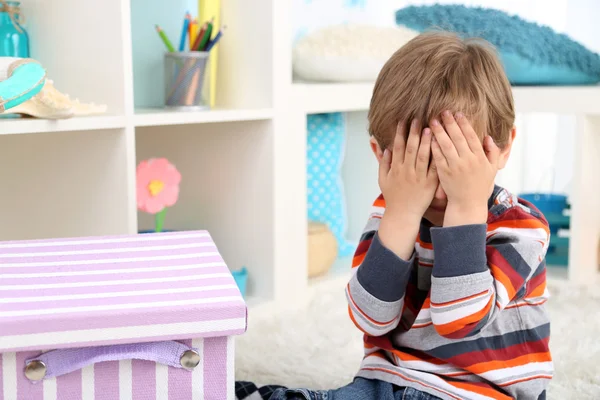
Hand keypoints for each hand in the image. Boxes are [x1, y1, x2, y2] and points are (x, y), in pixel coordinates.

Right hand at [378, 120, 437, 258]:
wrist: (403, 214)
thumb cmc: (393, 196)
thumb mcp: (383, 179)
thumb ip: (383, 163)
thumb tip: (384, 147)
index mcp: (396, 169)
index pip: (398, 146)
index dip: (400, 133)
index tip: (403, 121)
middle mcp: (406, 171)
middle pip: (410, 148)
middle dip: (413, 132)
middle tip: (418, 118)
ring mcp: (419, 177)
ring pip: (423, 156)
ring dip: (426, 141)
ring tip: (430, 128)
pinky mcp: (429, 184)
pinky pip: (434, 168)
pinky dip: (437, 157)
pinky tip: (441, 147)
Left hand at [430, 111, 499, 226]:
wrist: (467, 204)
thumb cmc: (479, 186)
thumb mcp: (491, 169)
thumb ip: (493, 152)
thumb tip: (489, 137)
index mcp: (479, 158)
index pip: (471, 136)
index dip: (464, 124)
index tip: (458, 113)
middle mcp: (467, 161)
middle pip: (457, 138)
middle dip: (450, 123)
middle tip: (443, 112)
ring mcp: (455, 167)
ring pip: (446, 145)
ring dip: (439, 132)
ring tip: (433, 121)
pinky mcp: (444, 173)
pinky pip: (437, 157)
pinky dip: (433, 146)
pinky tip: (428, 138)